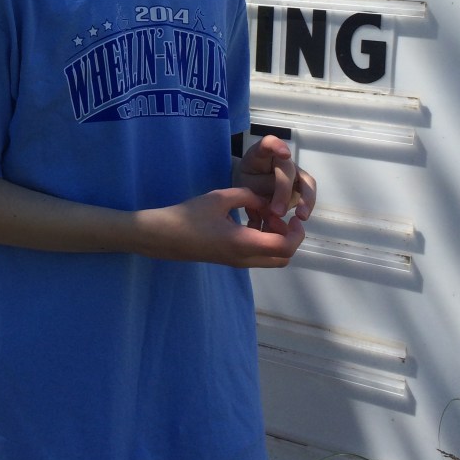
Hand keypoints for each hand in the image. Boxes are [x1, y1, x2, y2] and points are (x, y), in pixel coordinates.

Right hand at [137, 187, 306, 268]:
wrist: (164, 236)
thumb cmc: (189, 216)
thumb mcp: (220, 198)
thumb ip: (247, 196)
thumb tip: (264, 200)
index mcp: (243, 243)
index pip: (284, 247)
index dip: (296, 233)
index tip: (293, 216)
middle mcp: (244, 258)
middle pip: (283, 258)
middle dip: (289, 238)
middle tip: (277, 216)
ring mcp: (237, 263)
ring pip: (272, 260)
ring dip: (276, 240)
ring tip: (262, 216)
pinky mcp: (231, 260)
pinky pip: (258, 257)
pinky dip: (264, 242)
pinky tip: (250, 222)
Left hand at [236, 135, 315, 235]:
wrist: (250, 186)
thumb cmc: (246, 180)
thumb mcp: (242, 184)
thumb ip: (256, 191)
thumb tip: (273, 207)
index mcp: (262, 153)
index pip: (269, 143)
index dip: (277, 146)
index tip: (285, 154)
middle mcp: (282, 160)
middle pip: (288, 170)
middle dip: (284, 191)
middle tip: (277, 212)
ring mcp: (295, 172)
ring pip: (305, 182)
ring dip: (305, 200)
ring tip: (301, 217)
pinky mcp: (301, 186)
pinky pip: (307, 194)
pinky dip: (306, 206)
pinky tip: (301, 218)